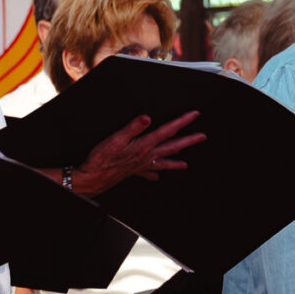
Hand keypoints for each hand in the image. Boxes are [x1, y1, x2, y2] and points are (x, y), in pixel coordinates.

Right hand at [72, 110, 203, 194]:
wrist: (93, 178)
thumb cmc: (102, 160)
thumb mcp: (115, 140)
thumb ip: (132, 128)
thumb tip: (146, 118)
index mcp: (144, 146)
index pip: (167, 131)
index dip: (182, 122)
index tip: (194, 115)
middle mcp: (146, 157)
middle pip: (172, 147)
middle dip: (188, 141)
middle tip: (202, 137)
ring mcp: (141, 166)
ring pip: (163, 163)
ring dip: (176, 162)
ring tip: (185, 164)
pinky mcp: (133, 172)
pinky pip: (148, 173)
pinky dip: (154, 173)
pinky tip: (156, 176)